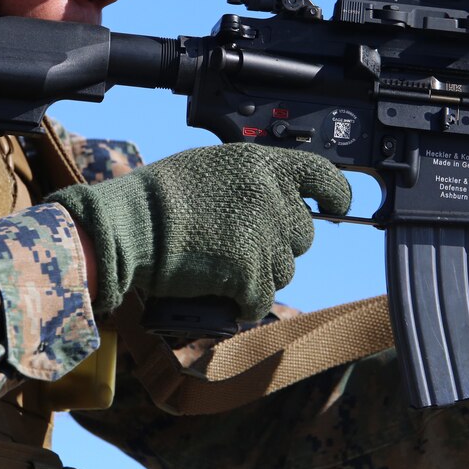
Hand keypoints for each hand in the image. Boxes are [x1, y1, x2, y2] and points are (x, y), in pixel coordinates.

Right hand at [52, 143, 351, 319]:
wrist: (132, 224)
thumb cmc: (161, 197)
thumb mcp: (214, 167)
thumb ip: (251, 181)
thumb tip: (274, 200)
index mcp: (265, 165)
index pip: (322, 174)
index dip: (335, 193)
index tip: (335, 205)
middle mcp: (272, 197)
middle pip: (302, 234)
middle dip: (280, 244)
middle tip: (243, 245)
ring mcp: (264, 236)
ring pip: (285, 269)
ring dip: (261, 274)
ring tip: (224, 267)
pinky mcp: (251, 273)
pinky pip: (261, 298)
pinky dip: (245, 303)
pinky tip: (226, 297)